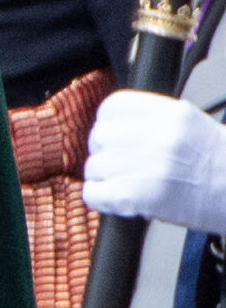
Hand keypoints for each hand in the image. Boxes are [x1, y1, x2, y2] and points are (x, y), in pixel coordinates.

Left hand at [83, 89, 225, 228]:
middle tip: (120, 165)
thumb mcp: (193, 126)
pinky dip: (99, 199)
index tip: (112, 135)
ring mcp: (145, 165)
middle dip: (105, 152)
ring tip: (124, 185)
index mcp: (171, 114)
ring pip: (94, 166)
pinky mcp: (137, 195)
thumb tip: (117, 125)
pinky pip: (93, 193)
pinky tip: (116, 200)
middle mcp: (156, 136)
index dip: (108, 123)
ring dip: (104, 178)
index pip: (113, 107)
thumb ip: (155, 121)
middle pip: (100, 136)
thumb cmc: (224, 167)